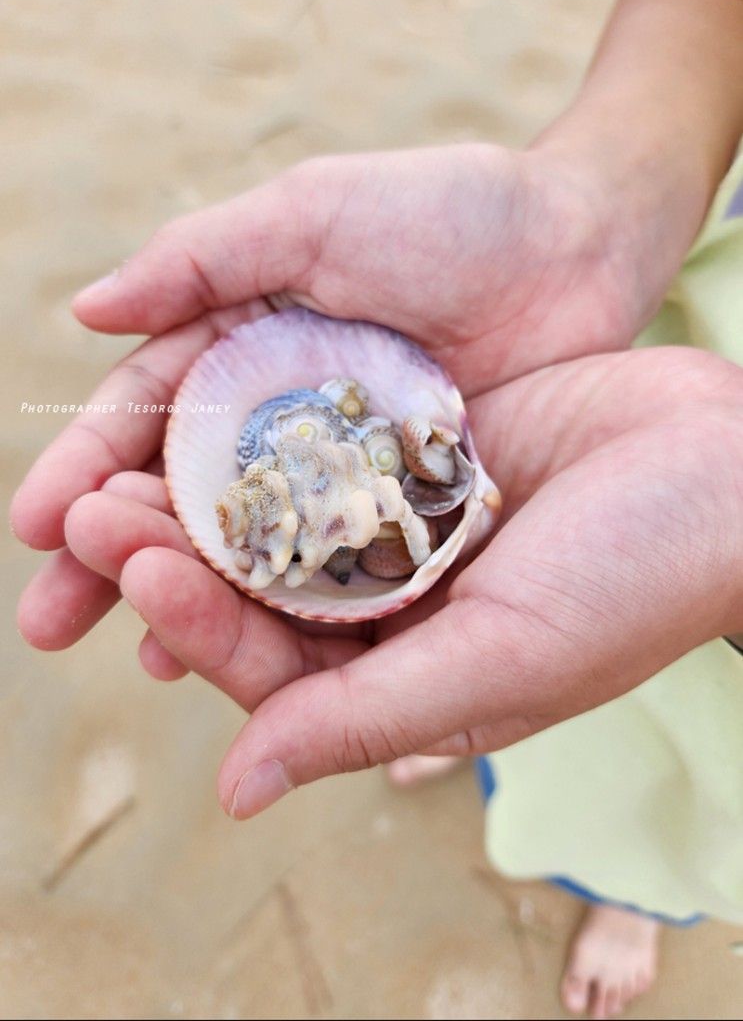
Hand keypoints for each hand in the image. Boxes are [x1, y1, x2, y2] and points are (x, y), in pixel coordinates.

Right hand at [12, 140, 647, 651]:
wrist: (578, 242)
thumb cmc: (447, 211)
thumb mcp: (313, 214)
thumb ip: (200, 260)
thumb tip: (82, 312)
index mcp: (241, 341)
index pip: (144, 412)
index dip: (87, 466)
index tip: (37, 527)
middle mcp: (278, 413)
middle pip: (178, 493)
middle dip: (111, 555)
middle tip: (47, 624)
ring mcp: (342, 468)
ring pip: (250, 543)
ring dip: (189, 597)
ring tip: (138, 656)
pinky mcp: (404, 505)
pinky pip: (336, 564)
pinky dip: (289, 606)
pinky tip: (248, 652)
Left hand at [54, 346, 742, 816]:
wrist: (727, 464)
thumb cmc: (639, 576)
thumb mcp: (503, 660)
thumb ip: (367, 718)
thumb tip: (237, 788)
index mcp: (413, 678)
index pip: (276, 667)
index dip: (197, 622)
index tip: (131, 566)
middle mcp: (401, 610)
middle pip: (261, 590)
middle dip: (175, 552)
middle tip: (87, 508)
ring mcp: (409, 531)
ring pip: (284, 519)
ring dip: (209, 493)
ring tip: (130, 455)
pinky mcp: (424, 459)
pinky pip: (334, 452)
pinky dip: (278, 436)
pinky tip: (218, 404)